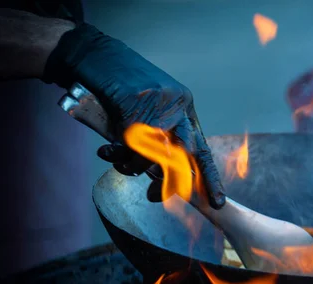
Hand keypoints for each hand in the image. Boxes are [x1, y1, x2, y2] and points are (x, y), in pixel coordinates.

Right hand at [42, 23, 224, 208]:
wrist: (95, 54)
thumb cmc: (120, 86)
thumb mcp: (149, 109)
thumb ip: (158, 137)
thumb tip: (162, 176)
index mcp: (184, 107)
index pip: (202, 149)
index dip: (210, 177)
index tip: (217, 200)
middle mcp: (177, 106)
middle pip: (188, 155)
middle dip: (175, 182)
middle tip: (156, 197)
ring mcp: (159, 106)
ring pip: (155, 155)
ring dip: (133, 167)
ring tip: (119, 162)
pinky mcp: (135, 106)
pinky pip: (132, 147)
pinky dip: (119, 156)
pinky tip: (108, 151)